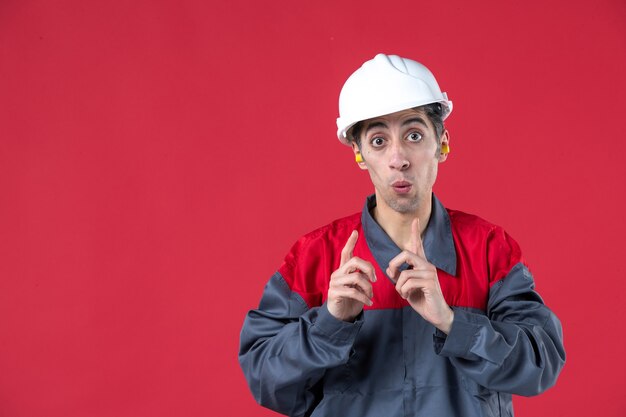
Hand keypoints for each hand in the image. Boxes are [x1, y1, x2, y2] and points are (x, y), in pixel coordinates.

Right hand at [327, 230, 375, 321]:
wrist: (340, 316)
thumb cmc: (351, 300)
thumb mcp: (358, 287)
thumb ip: (363, 277)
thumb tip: (371, 274)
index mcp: (343, 270)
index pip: (346, 253)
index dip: (350, 242)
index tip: (355, 232)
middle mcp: (337, 274)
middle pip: (354, 261)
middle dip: (369, 268)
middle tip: (375, 279)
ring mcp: (335, 283)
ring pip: (356, 278)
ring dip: (368, 287)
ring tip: (371, 295)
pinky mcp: (334, 293)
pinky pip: (353, 292)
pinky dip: (364, 298)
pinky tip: (369, 302)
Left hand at [386, 218, 453, 333]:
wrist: (437, 315)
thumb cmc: (422, 300)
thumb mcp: (406, 287)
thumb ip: (399, 277)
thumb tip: (388, 269)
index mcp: (422, 265)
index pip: (418, 245)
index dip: (415, 232)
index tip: (416, 219)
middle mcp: (428, 266)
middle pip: (406, 254)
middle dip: (393, 264)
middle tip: (392, 276)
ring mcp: (430, 273)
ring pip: (404, 273)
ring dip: (398, 286)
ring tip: (403, 293)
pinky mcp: (430, 283)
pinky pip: (408, 283)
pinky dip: (403, 291)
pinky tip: (407, 296)